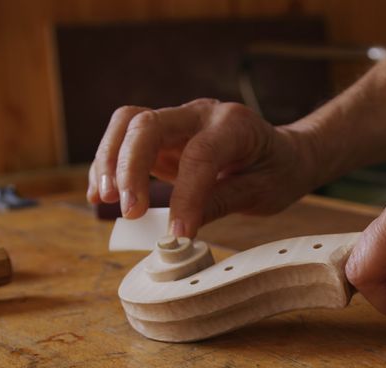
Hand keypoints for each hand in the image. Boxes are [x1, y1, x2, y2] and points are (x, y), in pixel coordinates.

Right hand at [88, 98, 320, 235]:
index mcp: (234, 124)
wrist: (283, 154)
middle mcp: (200, 114)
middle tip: (128, 211)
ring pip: (127, 123)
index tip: (177, 234)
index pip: (199, 154)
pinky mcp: (162, 137)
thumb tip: (177, 232)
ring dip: (109, 161)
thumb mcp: (261, 192)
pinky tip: (102, 195)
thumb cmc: (276, 171)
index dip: (184, 196)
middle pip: (147, 124)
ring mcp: (178, 121)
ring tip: (104, 200)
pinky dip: (109, 166)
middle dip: (129, 167)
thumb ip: (219, 204)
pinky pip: (125, 140)